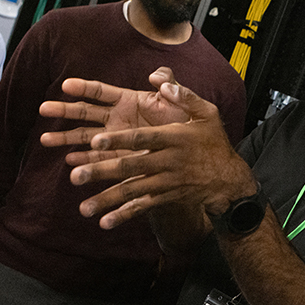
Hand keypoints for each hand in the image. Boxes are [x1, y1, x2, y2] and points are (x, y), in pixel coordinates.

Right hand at [39, 67, 189, 166]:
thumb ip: (171, 85)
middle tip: (43, 108)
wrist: (192, 152)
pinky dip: (83, 160)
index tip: (66, 85)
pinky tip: (69, 161)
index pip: (101, 91)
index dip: (84, 87)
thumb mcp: (182, 101)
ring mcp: (114, 139)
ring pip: (84, 137)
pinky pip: (96, 159)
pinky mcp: (117, 158)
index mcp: (128, 100)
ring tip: (45, 140)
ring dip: (65, 138)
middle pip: (85, 112)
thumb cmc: (186, 125)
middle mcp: (116, 118)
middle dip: (64, 110)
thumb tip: (157, 76)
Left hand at [67, 79, 255, 228]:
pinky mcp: (165, 197)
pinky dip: (124, 216)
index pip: (142, 138)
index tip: (95, 141)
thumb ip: (185, 96)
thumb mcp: (208, 113)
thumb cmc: (214, 142)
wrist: (229, 179)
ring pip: (132, 191)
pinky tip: (104, 222)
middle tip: (75, 176)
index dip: (119, 140)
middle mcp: (167, 162)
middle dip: (102, 172)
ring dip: (107, 199)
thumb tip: (160, 81)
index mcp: (174, 138)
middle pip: (130, 167)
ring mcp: (165, 182)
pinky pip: (143, 207)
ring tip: (83, 208)